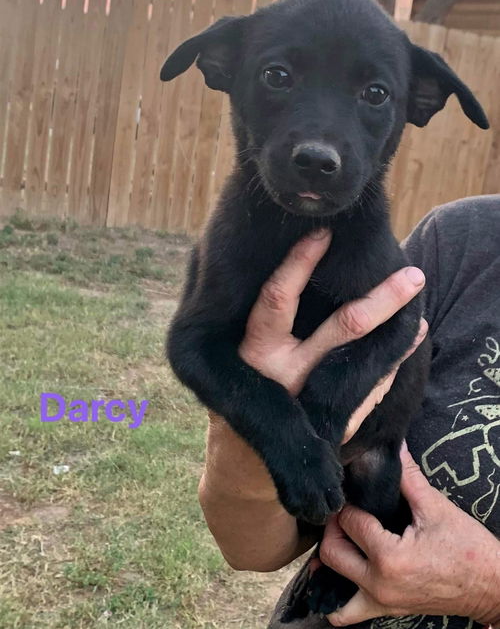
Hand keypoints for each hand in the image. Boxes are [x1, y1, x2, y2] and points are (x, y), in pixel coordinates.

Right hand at [239, 229, 427, 442]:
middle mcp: (288, 374)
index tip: (324, 232)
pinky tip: (408, 341)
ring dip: (399, 331)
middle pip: (344, 327)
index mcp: (257, 350)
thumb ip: (263, 317)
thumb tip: (294, 266)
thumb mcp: (240, 351)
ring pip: (369, 358)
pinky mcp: (335, 423)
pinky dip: (392, 362)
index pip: (278, 297)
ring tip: (419, 306)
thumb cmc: (246, 386)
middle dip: (383, 298)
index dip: (299, 263)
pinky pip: (373, 388)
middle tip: (413, 275)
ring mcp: (315, 401)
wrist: (246, 455)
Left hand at [320, 444, 499, 626]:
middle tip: (348, 510)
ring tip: (347, 537)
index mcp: (389, 558)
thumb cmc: (468, 548)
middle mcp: (378, 584)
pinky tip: (344, 571)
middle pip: (332, 551)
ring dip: (332, 557)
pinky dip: (338, 595)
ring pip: (332, 580)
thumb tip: (395, 445)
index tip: (356, 491)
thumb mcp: (436, 508)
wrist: (491, 586)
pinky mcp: (386, 610)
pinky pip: (347, 611)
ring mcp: (380, 602)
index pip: (350, 521)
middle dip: (335, 526)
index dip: (350, 502)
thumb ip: (408, 476)